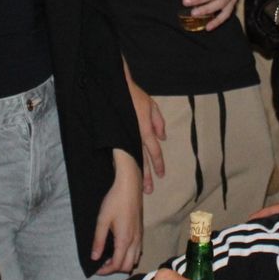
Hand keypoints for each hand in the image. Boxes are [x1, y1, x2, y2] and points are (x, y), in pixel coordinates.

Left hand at [93, 149, 143, 273]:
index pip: (117, 264)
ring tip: (110, 257)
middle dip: (115, 269)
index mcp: (125, 239)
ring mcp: (140, 235)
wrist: (130, 185)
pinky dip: (130, 255)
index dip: (106, 270)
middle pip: (128, 265)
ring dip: (123, 262)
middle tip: (102, 264)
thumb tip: (95, 257)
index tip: (96, 269)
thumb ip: (98, 240)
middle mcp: (135, 240)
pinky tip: (120, 248)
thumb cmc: (115, 201)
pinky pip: (138, 250)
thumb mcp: (102, 220)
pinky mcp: (141, 230)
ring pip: (135, 259)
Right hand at [125, 63, 165, 194]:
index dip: (158, 164)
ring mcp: (125, 136)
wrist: (115, 88)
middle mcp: (136, 136)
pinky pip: (121, 152)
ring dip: (136, 173)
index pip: (154, 151)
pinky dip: (124, 163)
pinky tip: (123, 172)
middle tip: (148, 191)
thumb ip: (158, 122)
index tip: (162, 175)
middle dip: (145, 176)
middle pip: (142, 160)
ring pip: (132, 159)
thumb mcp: (152, 105)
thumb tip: (162, 138)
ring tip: (138, 186)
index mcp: (145, 129)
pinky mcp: (117, 135)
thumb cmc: (134, 95)